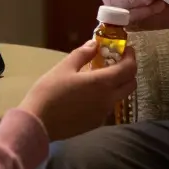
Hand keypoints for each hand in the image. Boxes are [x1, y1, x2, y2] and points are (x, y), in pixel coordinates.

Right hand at [19, 40, 137, 140]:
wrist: (37, 124)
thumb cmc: (49, 92)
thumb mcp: (64, 68)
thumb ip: (83, 54)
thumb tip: (94, 44)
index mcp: (103, 83)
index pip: (129, 68)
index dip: (131, 57)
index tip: (126, 49)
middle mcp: (108, 99)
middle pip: (131, 84)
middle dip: (128, 71)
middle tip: (116, 62)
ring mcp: (103, 114)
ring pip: (120, 97)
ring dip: (118, 85)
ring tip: (101, 76)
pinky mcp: (95, 124)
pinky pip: (108, 107)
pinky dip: (107, 97)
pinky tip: (90, 93)